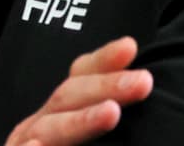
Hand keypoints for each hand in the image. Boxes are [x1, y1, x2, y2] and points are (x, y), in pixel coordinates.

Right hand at [1, 36, 154, 145]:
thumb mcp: (85, 136)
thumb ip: (105, 120)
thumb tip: (142, 90)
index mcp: (59, 116)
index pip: (79, 78)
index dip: (102, 61)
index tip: (130, 47)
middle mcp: (39, 127)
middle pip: (68, 97)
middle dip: (106, 86)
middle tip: (143, 82)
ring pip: (50, 128)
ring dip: (81, 120)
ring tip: (110, 113)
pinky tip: (40, 145)